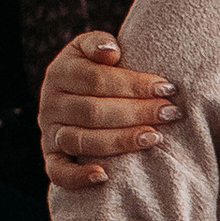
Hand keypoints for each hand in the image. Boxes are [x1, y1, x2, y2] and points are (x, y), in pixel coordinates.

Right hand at [38, 30, 175, 191]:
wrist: (77, 96)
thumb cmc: (98, 71)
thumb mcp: (92, 49)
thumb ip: (99, 43)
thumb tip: (110, 51)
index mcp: (60, 72)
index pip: (97, 80)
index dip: (133, 85)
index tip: (166, 88)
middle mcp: (50, 103)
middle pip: (93, 111)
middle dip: (136, 112)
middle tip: (170, 113)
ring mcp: (49, 133)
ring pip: (82, 141)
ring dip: (120, 141)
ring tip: (154, 137)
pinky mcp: (51, 158)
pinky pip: (58, 172)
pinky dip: (78, 177)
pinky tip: (104, 176)